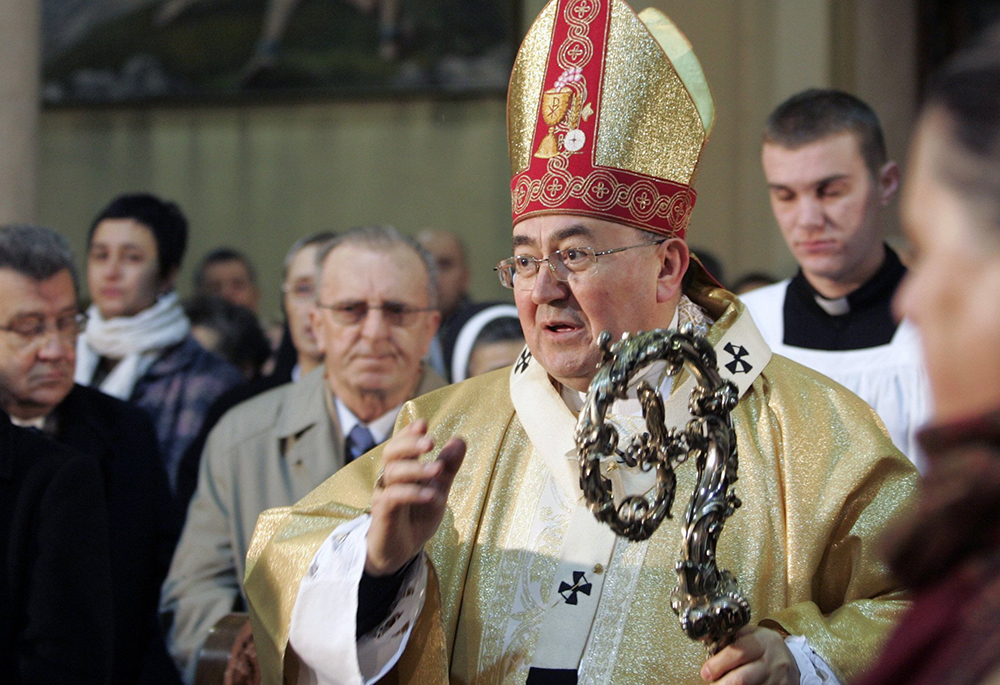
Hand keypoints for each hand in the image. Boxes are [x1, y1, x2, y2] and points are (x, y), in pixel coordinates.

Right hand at [365, 420, 464, 575]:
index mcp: (402, 469)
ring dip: (416, 468)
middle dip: (410, 443)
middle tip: (430, 442)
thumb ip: (447, 468)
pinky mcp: (382, 514)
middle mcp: (389, 478)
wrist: (400, 553)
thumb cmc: (416, 518)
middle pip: (391, 452)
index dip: (409, 432)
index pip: (401, 444)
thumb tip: (460, 439)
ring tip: (437, 470)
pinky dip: (412, 493)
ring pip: (392, 472)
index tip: (423, 424)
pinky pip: (393, 497)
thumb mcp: (438, 490)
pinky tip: (431, 495)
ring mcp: (384, 495)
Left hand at [700, 627, 799, 683]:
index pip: (737, 652)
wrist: (792, 662)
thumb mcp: (751, 635)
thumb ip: (731, 639)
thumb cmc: (764, 647)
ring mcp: (779, 679)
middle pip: (742, 679)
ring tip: (723, 683)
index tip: (706, 672)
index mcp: (762, 641)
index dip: (718, 664)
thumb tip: (706, 642)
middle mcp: (773, 661)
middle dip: (722, 684)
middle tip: (712, 682)